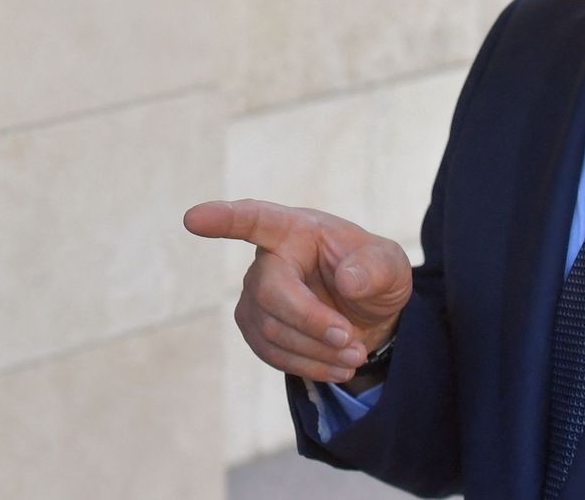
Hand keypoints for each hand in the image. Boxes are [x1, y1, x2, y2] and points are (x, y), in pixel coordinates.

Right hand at [184, 198, 411, 383]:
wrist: (368, 313)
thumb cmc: (374, 275)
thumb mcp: (392, 266)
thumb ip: (376, 268)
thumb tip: (348, 281)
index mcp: (296, 229)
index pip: (255, 219)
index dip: (223, 219)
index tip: (193, 219)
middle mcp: (268, 259)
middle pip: (269, 292)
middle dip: (311, 322)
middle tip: (352, 341)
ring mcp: (255, 295)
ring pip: (270, 330)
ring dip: (317, 351)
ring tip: (355, 355)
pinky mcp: (255, 327)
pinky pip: (271, 353)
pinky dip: (308, 365)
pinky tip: (337, 366)